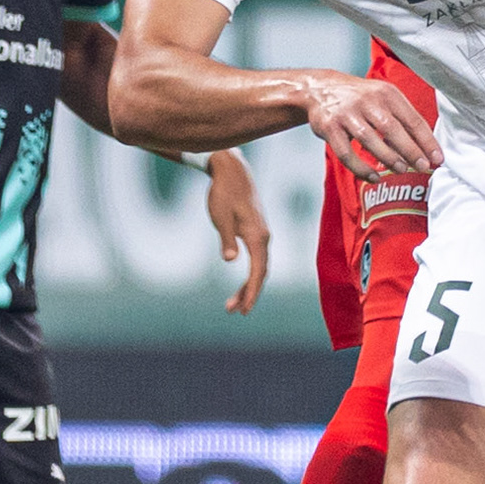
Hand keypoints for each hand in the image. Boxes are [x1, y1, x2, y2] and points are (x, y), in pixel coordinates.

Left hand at [205, 149, 269, 316]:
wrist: (232, 171)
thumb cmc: (224, 193)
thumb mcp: (221, 216)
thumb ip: (227, 239)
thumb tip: (230, 260)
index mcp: (258, 236)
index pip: (258, 271)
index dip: (251, 292)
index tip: (244, 309)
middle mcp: (264, 237)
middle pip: (261, 273)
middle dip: (249, 294)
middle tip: (236, 312)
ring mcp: (261, 234)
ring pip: (259, 267)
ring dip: (248, 286)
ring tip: (233, 303)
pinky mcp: (256, 231)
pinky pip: (257, 258)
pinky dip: (250, 273)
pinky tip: (240, 281)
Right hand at [301, 70, 440, 184]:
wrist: (321, 89)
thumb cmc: (361, 99)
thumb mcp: (384, 98)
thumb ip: (403, 118)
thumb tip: (427, 148)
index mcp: (386, 93)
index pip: (411, 119)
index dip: (426, 141)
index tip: (438, 159)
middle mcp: (367, 101)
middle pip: (392, 128)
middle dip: (410, 150)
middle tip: (423, 167)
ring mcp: (346, 114)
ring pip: (369, 139)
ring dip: (388, 158)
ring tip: (402, 170)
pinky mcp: (329, 127)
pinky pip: (346, 153)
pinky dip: (361, 168)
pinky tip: (374, 177)